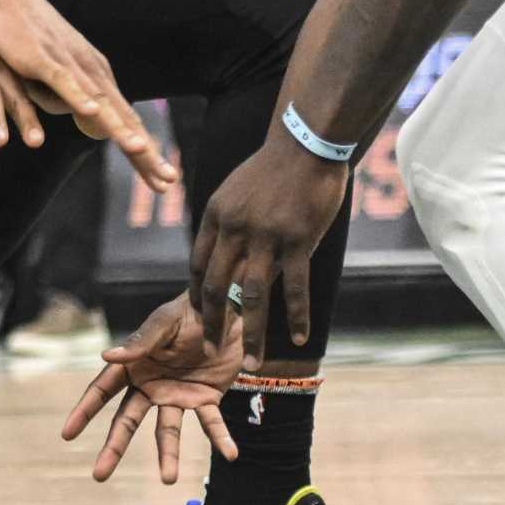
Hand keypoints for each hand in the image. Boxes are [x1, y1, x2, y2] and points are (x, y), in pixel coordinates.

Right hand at [0, 0, 177, 191]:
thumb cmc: (28, 37)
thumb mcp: (56, 78)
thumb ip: (74, 98)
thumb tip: (87, 117)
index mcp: (95, 79)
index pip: (126, 123)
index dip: (145, 154)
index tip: (162, 180)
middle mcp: (91, 72)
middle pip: (123, 118)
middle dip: (145, 152)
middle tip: (167, 180)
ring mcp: (70, 65)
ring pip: (101, 103)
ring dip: (121, 128)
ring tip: (140, 152)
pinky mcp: (45, 58)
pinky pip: (66, 82)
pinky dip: (80, 98)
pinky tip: (94, 114)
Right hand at [61, 293, 246, 482]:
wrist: (229, 311)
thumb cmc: (190, 312)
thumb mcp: (166, 322)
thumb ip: (142, 341)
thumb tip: (106, 355)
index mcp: (134, 365)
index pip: (102, 390)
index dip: (84, 411)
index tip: (67, 433)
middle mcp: (150, 386)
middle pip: (126, 421)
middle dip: (114, 447)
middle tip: (99, 475)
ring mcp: (177, 395)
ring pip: (167, 431)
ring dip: (169, 455)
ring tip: (168, 479)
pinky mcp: (205, 399)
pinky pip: (211, 423)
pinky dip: (220, 438)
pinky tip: (230, 453)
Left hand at [191, 129, 351, 351]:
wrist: (306, 142)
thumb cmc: (275, 167)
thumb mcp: (238, 190)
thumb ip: (229, 223)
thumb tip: (226, 255)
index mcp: (216, 215)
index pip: (200, 265)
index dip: (198, 295)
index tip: (200, 318)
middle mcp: (235, 229)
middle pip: (217, 287)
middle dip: (213, 324)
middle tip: (212, 349)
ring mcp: (266, 236)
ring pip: (253, 296)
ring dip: (253, 334)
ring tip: (253, 362)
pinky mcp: (297, 240)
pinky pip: (295, 287)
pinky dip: (296, 316)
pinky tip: (299, 338)